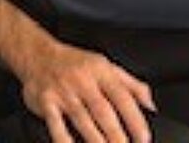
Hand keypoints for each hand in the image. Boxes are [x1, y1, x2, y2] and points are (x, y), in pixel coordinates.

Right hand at [17, 37, 155, 142]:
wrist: (36, 54)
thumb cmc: (74, 63)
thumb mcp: (105, 65)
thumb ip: (131, 84)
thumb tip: (151, 104)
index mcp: (101, 72)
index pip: (123, 97)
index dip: (135, 120)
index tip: (144, 139)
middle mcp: (83, 81)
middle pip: (103, 112)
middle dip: (117, 137)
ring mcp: (64, 92)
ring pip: (83, 121)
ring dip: (96, 142)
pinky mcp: (46, 102)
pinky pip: (56, 125)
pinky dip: (64, 141)